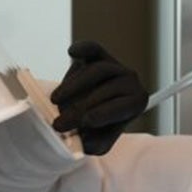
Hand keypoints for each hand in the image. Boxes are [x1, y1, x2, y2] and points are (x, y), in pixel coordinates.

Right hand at [50, 40, 148, 154]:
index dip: (104, 114)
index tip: (85, 122)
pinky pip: (93, 49)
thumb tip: (81, 143)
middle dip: (80, 109)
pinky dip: (84, 48)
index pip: (122, 106)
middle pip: (106, 90)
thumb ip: (93, 144)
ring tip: (55, 102)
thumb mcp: (99, 141)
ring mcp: (114, 66)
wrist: (92, 108)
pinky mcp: (98, 55)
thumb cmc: (99, 126)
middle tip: (60, 124)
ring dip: (73, 87)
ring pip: (97, 71)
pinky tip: (72, 53)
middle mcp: (130, 81)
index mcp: (136, 102)